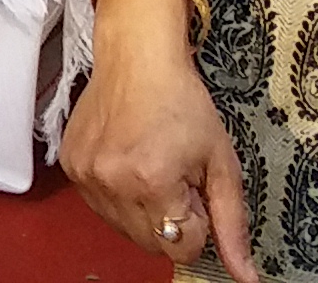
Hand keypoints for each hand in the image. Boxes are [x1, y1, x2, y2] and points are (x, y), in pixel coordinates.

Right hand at [61, 0, 255, 279]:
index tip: (194, 187)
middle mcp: (111, 183)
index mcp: (152, 183)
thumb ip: (232, 224)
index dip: (197, 222)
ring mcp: (86, 176)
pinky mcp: (70, 167)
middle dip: (171, 219)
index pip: (181, 248)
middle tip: (176, 176)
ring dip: (144, 211)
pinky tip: (128, 160)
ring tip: (152, 165)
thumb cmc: (182, 102)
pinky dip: (119, 195)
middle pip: (152, 244)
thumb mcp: (221, 163)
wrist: (137, 57)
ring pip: (124, 230)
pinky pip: (101, 207)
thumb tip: (247, 277)